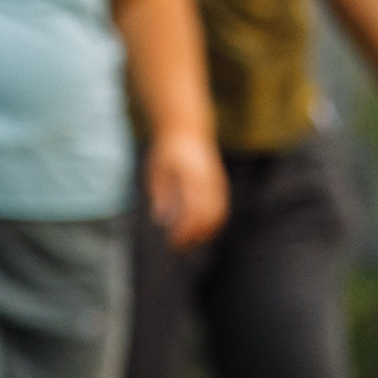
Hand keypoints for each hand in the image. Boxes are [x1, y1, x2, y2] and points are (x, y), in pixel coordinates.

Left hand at [145, 130, 226, 249]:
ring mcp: (216, 182)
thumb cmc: (167, 152)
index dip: (185, 229)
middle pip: (208, 215)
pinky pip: (221, 209)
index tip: (173, 241)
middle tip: (178, 247)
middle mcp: (207, 179)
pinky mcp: (220, 185)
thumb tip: (161, 219)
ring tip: (188, 243)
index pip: (192, 209)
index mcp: (190, 175)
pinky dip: (212, 224)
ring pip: (218, 214)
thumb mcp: (156, 170)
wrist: (188, 130)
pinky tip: (200, 234)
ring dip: (205, 233)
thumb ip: (159, 193)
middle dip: (194, 235)